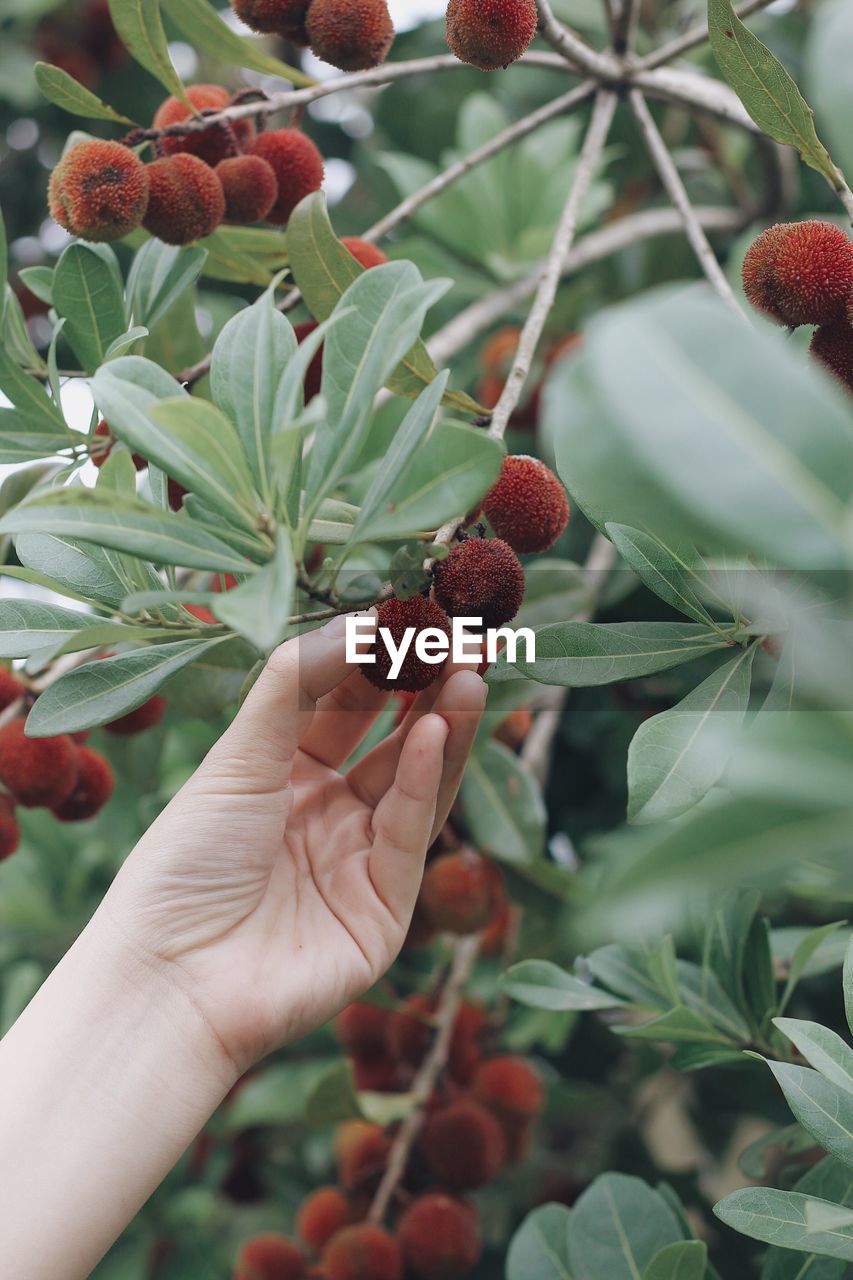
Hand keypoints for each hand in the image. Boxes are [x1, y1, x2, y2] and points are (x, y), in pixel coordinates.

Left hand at [104, 613, 486, 1077]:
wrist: (170, 982)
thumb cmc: (183, 864)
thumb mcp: (236, 759)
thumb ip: (293, 687)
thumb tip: (352, 621)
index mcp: (279, 774)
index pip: (341, 703)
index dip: (374, 659)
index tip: (408, 613)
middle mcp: (324, 812)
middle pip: (388, 738)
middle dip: (425, 687)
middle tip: (461, 636)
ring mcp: (357, 860)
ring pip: (413, 781)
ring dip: (442, 726)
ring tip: (468, 670)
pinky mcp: (384, 908)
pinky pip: (409, 833)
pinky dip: (423, 781)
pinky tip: (434, 730)